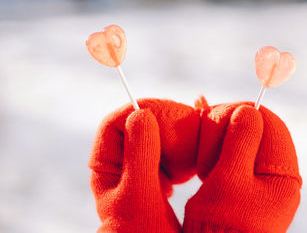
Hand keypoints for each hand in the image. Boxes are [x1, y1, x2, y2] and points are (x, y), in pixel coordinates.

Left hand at [89, 99, 199, 231]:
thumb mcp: (140, 198)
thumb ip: (139, 157)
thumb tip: (141, 114)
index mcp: (107, 168)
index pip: (114, 123)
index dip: (139, 112)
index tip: (168, 115)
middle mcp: (122, 165)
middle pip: (138, 124)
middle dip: (165, 122)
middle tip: (189, 128)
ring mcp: (142, 168)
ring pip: (158, 135)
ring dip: (178, 136)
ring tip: (192, 151)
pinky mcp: (161, 174)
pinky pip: (172, 149)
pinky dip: (185, 150)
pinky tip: (194, 166)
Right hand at [184, 99, 301, 232]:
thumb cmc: (223, 221)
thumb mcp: (230, 178)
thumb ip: (242, 141)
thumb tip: (249, 110)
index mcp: (284, 173)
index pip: (271, 123)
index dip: (243, 112)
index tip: (216, 113)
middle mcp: (278, 176)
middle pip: (259, 131)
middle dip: (230, 126)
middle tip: (205, 132)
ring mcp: (264, 182)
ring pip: (246, 144)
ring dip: (222, 139)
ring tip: (203, 153)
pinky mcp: (249, 187)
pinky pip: (238, 159)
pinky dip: (221, 151)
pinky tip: (205, 154)